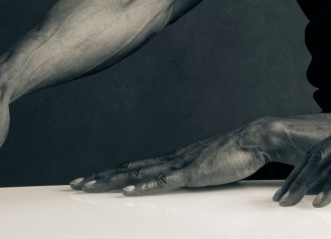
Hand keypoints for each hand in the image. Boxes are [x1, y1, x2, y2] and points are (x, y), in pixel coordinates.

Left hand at [70, 121, 270, 195]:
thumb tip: (183, 182)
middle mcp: (172, 159)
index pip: (136, 167)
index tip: (90, 179)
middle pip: (129, 169)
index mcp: (174, 159)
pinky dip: (144, 186)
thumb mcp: (209, 167)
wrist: (256, 138)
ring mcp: (181, 164)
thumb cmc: (237, 153)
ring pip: (138, 174)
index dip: (111, 173)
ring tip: (89, 186)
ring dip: (111, 181)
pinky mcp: (194, 172)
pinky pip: (165, 181)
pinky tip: (128, 191)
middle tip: (74, 184)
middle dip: (100, 177)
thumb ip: (194, 174)